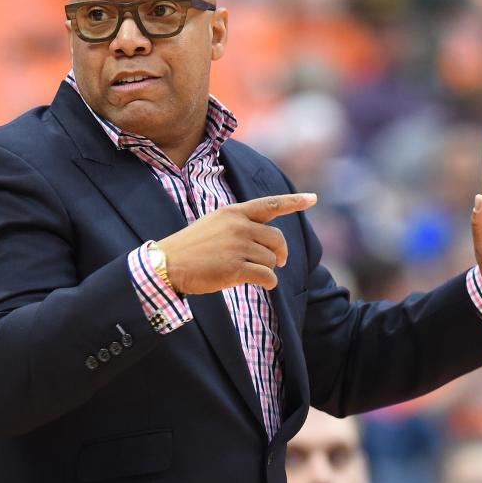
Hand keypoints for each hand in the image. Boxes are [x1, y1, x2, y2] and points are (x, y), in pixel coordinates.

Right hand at [158, 193, 316, 293]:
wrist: (168, 264)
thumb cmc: (191, 248)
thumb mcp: (214, 224)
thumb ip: (240, 226)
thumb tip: (268, 242)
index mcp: (233, 212)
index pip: (270, 205)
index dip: (294, 202)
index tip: (313, 199)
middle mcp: (238, 226)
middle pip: (277, 239)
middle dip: (280, 253)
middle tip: (278, 261)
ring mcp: (238, 246)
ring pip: (272, 260)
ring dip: (267, 270)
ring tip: (249, 272)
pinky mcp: (236, 268)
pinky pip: (267, 277)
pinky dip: (268, 283)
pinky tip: (261, 284)